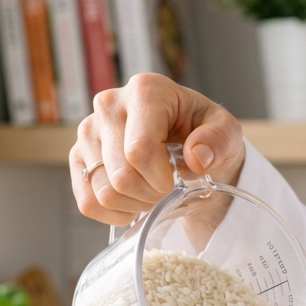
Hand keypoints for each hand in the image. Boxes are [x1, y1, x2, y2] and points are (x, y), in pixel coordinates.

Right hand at [70, 74, 244, 225]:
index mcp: (146, 91)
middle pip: (120, 176)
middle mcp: (109, 104)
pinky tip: (133, 202)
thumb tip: (197, 158)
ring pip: (103, 192)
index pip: (139, 150)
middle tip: (167, 188)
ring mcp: (88, 131)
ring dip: (134, 204)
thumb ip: (218, 141)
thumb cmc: (205, 138)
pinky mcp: (78, 157)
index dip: (161, 179)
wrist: (187, 149)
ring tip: (151, 192)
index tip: (178, 179)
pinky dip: (114, 214)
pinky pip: (88, 203)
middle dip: (150, 194)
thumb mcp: (227, 135)